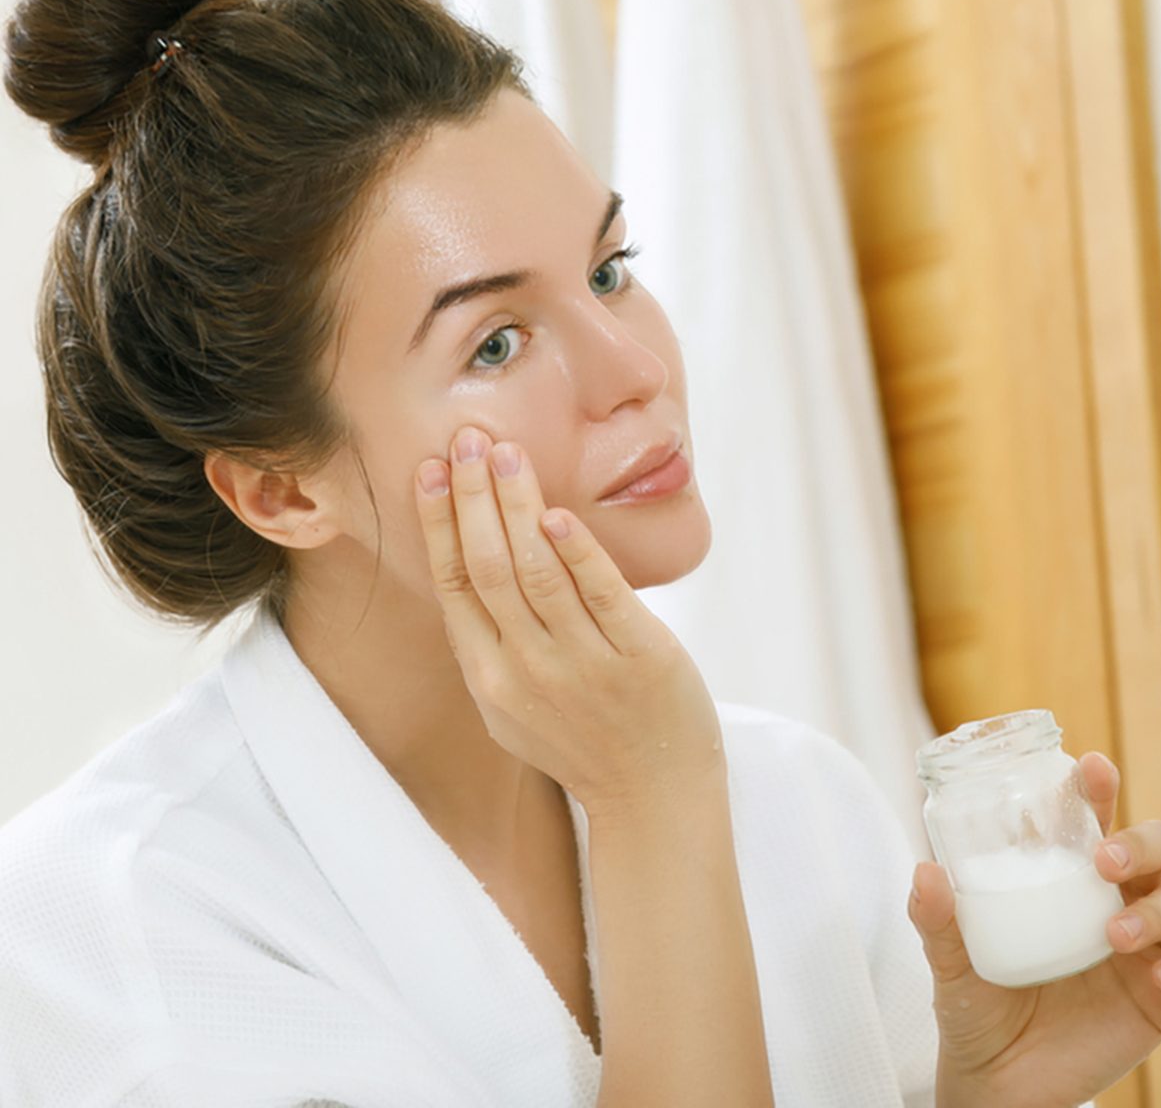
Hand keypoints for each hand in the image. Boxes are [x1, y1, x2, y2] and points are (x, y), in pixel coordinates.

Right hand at [413, 424, 723, 819]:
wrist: (655, 800)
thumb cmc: (584, 743)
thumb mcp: (514, 709)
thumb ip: (491, 648)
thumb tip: (471, 573)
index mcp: (490, 679)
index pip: (453, 585)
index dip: (437, 524)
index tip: (427, 471)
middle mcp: (527, 671)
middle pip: (487, 568)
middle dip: (471, 497)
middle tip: (465, 438)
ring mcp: (583, 665)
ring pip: (535, 572)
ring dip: (517, 507)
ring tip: (505, 454)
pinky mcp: (638, 658)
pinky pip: (601, 595)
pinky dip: (576, 552)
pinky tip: (556, 514)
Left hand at [908, 752, 1160, 1107]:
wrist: (996, 1081)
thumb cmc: (976, 1003)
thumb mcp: (948, 961)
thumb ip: (935, 919)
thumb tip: (925, 873)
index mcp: (1064, 880)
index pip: (1091, 820)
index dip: (1098, 790)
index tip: (1093, 768)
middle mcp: (1110, 903)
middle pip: (1155, 849)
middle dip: (1141, 842)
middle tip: (1104, 860)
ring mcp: (1141, 948)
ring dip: (1158, 907)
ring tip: (1114, 935)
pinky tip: (1160, 974)